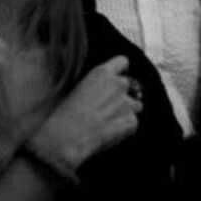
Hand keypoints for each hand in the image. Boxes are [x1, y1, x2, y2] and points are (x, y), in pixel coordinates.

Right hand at [28, 55, 141, 172]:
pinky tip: (109, 133)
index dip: (120, 71)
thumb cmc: (64, 114)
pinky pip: (133, 123)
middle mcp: (119, 84)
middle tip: (107, 108)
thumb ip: (95, 84)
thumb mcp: (76, 88)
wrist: (66, 138)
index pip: (122, 62)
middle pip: (129, 85)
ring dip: (126, 111)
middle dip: (121, 94)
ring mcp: (128, 103)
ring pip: (135, 104)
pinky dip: (125, 128)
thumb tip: (101, 89)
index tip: (116, 78)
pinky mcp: (131, 121)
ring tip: (108, 122)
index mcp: (102, 73)